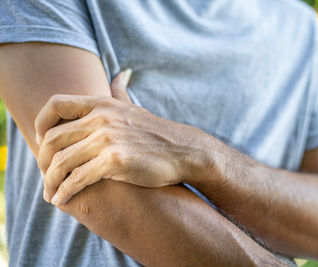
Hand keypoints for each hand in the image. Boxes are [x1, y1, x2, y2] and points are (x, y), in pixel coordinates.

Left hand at [35, 70, 205, 204]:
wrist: (183, 151)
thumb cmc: (155, 133)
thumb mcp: (133, 108)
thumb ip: (120, 91)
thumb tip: (122, 73)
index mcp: (101, 104)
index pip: (55, 104)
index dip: (41, 123)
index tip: (42, 141)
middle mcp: (101, 119)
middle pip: (53, 139)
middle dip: (42, 161)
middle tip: (45, 175)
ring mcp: (108, 139)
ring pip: (62, 162)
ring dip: (50, 182)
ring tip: (51, 193)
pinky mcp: (115, 161)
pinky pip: (78, 178)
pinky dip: (65, 191)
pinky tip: (62, 199)